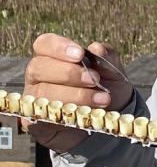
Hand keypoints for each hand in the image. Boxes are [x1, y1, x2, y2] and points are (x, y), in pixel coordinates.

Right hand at [23, 33, 133, 153]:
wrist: (108, 119)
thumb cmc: (105, 88)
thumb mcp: (112, 71)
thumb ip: (107, 58)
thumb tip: (97, 48)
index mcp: (52, 56)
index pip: (44, 44)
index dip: (59, 47)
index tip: (80, 54)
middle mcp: (38, 76)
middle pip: (39, 67)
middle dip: (68, 73)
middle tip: (94, 79)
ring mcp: (34, 99)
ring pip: (43, 94)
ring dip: (75, 96)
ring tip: (101, 99)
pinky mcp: (36, 122)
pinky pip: (42, 118)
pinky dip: (66, 115)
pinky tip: (85, 115)